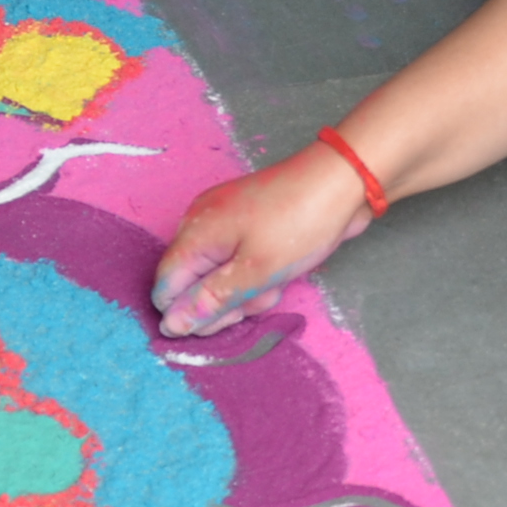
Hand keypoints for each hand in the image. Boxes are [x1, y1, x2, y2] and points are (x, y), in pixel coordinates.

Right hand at [151, 148, 374, 336]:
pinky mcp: (246, 223)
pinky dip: (254, 273)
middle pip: (191, 283)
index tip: (229, 316)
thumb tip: (170, 325)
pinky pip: (236, 260)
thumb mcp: (255, 272)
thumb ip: (210, 300)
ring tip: (275, 281)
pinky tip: (279, 270)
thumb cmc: (299, 224)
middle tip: (259, 295)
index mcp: (194, 232)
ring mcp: (224, 221)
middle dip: (224, 301)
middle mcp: (200, 223)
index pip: (165, 287)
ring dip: (244, 290)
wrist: (341, 181)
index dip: (190, 312)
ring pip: (217, 275)